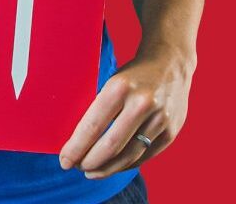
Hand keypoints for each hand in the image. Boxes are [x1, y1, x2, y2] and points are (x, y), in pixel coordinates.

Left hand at [58, 51, 193, 178]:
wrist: (171, 64)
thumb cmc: (132, 76)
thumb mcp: (112, 82)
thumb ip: (99, 109)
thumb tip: (77, 142)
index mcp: (120, 87)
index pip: (92, 126)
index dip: (76, 148)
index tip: (64, 160)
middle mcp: (142, 103)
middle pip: (110, 146)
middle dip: (89, 162)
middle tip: (77, 167)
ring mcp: (160, 119)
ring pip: (128, 156)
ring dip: (106, 169)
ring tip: (91, 172)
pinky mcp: (171, 131)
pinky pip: (144, 156)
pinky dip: (125, 165)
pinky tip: (112, 166)